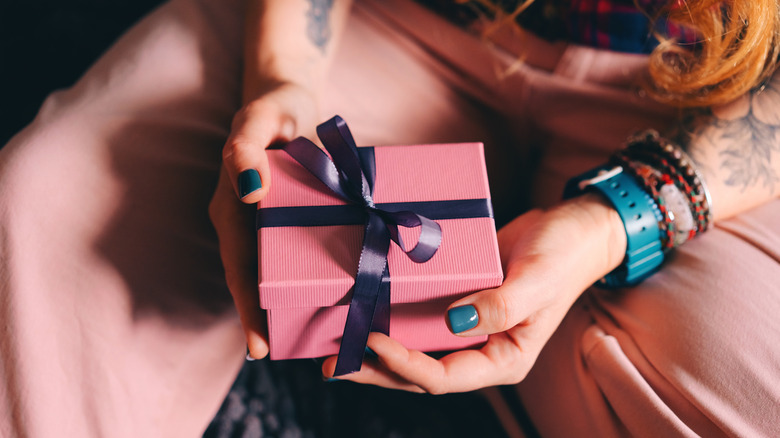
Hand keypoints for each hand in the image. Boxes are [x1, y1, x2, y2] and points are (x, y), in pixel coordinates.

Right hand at [209, 81, 317, 359]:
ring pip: (269, 269)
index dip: (248, 306)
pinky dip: (300, 275)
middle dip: (262, 316)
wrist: (287, 97)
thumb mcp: (258, 118)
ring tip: (302, 339)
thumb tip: (249, 188)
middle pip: (251, 277)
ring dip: (280, 303)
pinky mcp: (285, 216)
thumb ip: (245, 147)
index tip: (258, 346)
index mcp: (231, 205)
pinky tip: (324, 295)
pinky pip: (289, 251)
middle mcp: (244, 219)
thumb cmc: (274, 106)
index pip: (238, 265)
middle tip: (279, 355)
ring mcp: (264, 221)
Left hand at [321, 194, 625, 391]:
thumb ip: (499, 307)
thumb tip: (454, 323)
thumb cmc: (564, 256)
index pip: (443, 376)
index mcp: (504, 359)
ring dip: (375, 347)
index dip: (403, 363)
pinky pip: (420, 314)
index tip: (370, 340)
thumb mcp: (536, 282)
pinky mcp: (457, 299)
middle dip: (375, 369)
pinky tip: (364, 306)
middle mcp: (481, 349)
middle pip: (419, 372)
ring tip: (335, 341)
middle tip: (332, 362)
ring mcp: (467, 326)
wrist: (574, 226)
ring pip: (414, 346)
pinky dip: (391, 314)